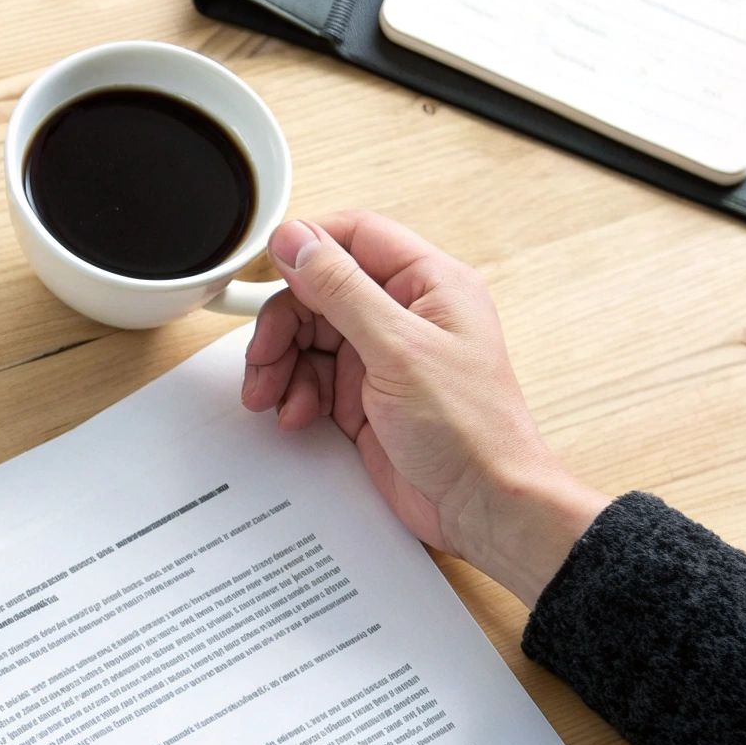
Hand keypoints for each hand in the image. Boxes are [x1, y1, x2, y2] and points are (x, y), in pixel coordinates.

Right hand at [240, 211, 607, 605]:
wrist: (481, 507)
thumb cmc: (468, 429)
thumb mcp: (397, 348)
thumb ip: (341, 289)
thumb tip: (296, 239)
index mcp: (427, 284)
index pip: (354, 237)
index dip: (305, 250)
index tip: (268, 274)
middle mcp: (404, 313)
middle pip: (318, 292)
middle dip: (283, 325)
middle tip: (264, 358)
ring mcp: (382, 356)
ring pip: (307, 337)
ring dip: (280, 364)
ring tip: (270, 397)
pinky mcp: (363, 396)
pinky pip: (311, 379)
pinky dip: (294, 395)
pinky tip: (296, 417)